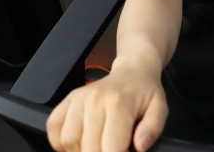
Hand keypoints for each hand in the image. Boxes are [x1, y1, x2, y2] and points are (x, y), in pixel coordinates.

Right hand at [47, 70, 166, 151]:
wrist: (132, 71)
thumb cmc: (144, 92)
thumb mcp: (159, 109)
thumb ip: (153, 128)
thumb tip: (141, 145)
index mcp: (119, 103)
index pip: (110, 147)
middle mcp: (95, 100)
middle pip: (88, 147)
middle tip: (111, 150)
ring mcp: (78, 99)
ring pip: (68, 141)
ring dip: (79, 151)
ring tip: (97, 147)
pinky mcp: (67, 101)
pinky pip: (54, 129)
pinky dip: (61, 143)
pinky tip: (78, 143)